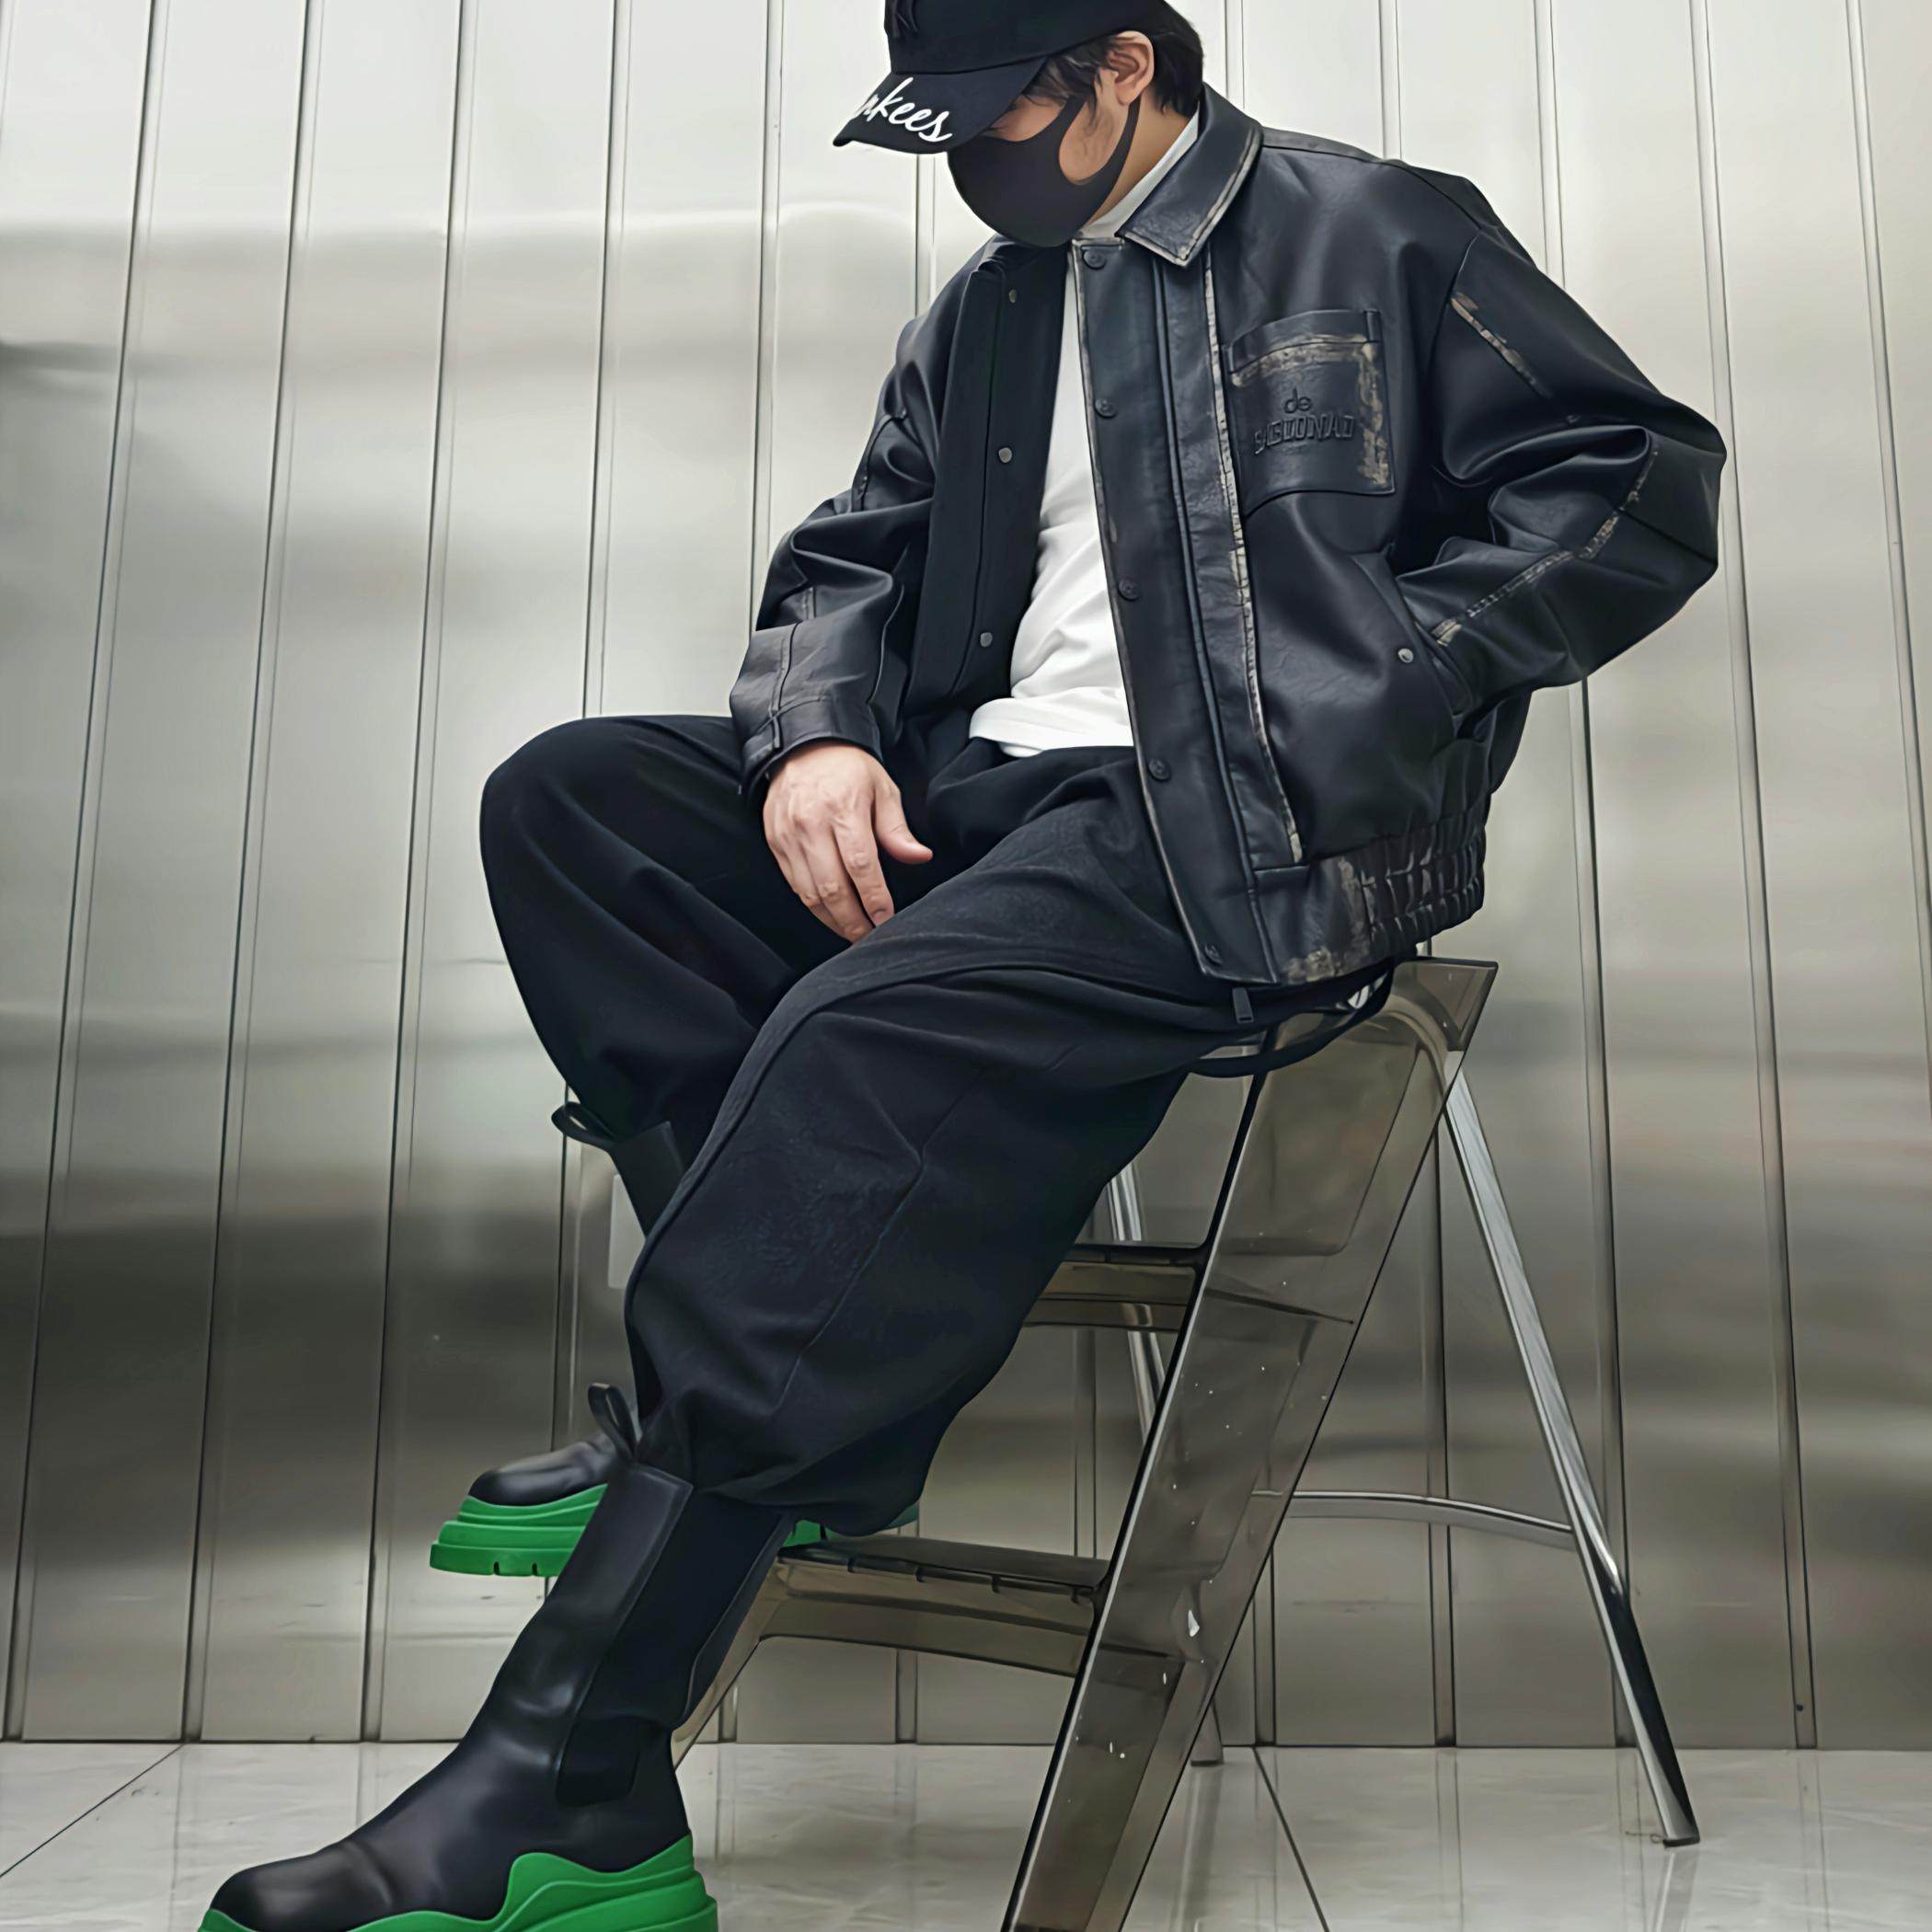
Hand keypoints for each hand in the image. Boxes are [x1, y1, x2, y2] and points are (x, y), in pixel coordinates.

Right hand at [762, 742, 933, 939]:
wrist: (803, 746)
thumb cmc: (848, 768)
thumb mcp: (882, 789)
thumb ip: (897, 829)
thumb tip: (919, 857)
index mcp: (843, 809)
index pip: (860, 865)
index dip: (874, 898)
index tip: (886, 919)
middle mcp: (811, 824)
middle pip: (832, 887)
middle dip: (853, 920)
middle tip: (870, 936)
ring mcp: (789, 835)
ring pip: (809, 893)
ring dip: (832, 919)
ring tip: (852, 931)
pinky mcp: (775, 842)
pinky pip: (794, 884)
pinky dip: (813, 905)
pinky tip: (830, 913)